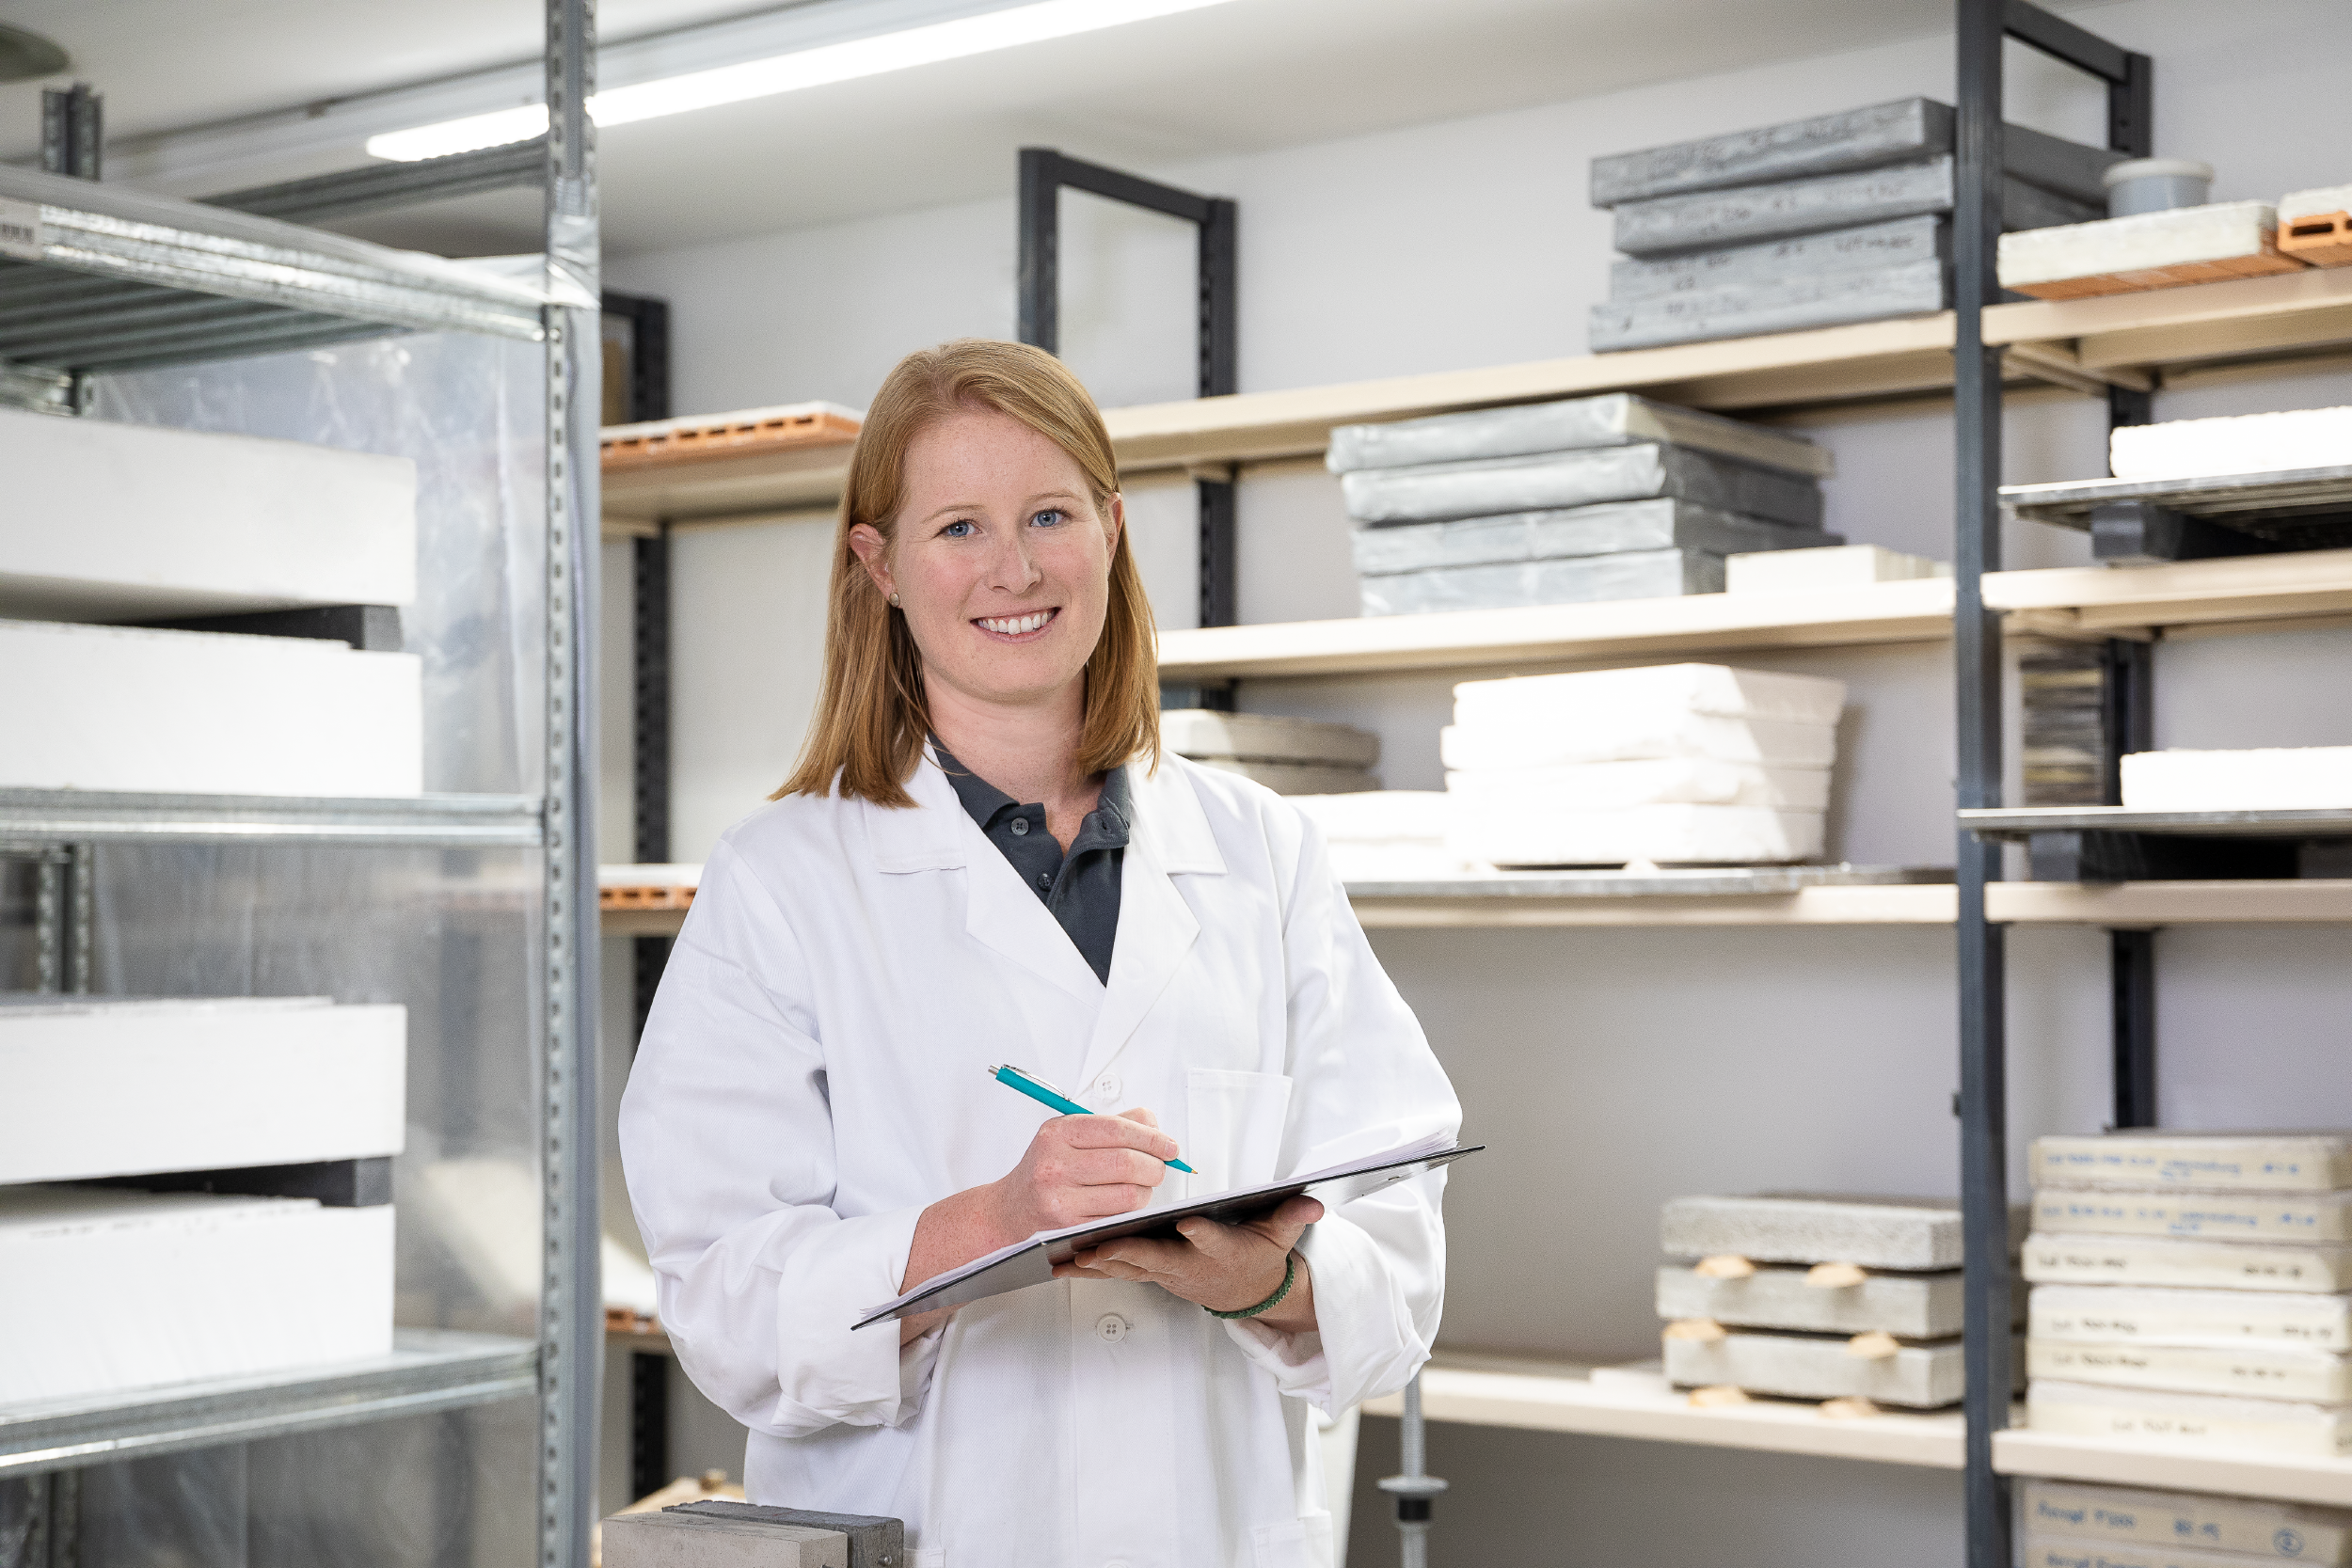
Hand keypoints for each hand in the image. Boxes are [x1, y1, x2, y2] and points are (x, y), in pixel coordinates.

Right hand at [986, 1106, 1178, 1236]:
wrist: (1010, 1208)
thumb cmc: (1046, 1168)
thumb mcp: (1069, 1135)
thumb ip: (1113, 1124)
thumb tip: (1154, 1125)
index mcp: (1059, 1133)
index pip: (1118, 1130)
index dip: (1152, 1137)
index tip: (1169, 1145)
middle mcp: (1056, 1164)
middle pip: (1127, 1163)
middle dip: (1155, 1166)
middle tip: (1159, 1167)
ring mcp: (1061, 1198)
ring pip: (1128, 1194)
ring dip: (1146, 1191)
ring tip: (1140, 1185)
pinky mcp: (1070, 1227)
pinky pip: (1118, 1217)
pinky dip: (1131, 1210)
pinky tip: (1125, 1202)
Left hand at [1053, 1195, 1323, 1329]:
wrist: (1242, 1291)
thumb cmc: (1256, 1255)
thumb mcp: (1280, 1236)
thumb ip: (1293, 1216)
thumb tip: (1316, 1203)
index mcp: (1218, 1249)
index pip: (1210, 1239)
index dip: (1200, 1233)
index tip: (1186, 1220)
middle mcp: (1187, 1265)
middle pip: (1155, 1258)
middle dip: (1127, 1253)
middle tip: (1099, 1246)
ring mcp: (1164, 1272)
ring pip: (1127, 1267)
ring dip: (1098, 1263)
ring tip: (1067, 1255)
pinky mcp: (1147, 1273)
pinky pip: (1114, 1271)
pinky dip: (1089, 1268)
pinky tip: (1060, 1263)